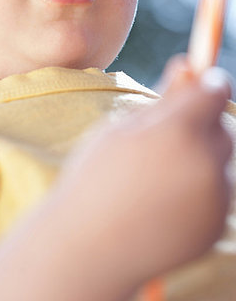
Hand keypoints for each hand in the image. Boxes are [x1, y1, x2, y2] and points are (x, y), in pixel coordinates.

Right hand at [55, 55, 233, 292]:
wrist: (90, 248)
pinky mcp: (217, 225)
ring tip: (159, 174)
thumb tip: (188, 63)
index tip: (196, 85)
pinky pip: (219, 192)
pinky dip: (201, 188)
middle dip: (202, 125)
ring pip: (222, 160)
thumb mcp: (122, 129)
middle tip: (165, 138)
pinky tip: (165, 199)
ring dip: (202, 157)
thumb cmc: (96, 178)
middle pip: (223, 127)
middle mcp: (206, 162)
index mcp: (179, 130)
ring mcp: (216, 198)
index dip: (206, 84)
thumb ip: (163, 97)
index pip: (215, 90)